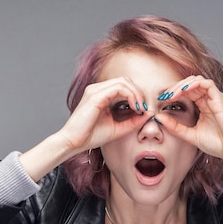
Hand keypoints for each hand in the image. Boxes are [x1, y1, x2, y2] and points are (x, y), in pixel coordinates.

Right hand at [20, 77, 146, 181]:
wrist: (73, 143)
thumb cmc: (90, 136)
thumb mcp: (118, 128)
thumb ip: (133, 121)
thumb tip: (149, 113)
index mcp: (101, 95)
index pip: (124, 86)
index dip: (137, 96)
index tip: (143, 111)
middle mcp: (97, 89)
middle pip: (125, 80)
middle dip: (138, 93)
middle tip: (144, 108)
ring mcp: (95, 90)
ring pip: (123, 82)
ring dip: (136, 94)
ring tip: (140, 108)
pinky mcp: (95, 96)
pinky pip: (119, 88)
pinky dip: (131, 96)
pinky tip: (135, 108)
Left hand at [156, 76, 222, 181]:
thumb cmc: (217, 144)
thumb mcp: (190, 135)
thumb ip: (175, 127)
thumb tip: (158, 117)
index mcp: (203, 105)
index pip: (186, 91)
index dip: (173, 93)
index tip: (161, 100)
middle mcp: (209, 99)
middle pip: (190, 83)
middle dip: (175, 88)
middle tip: (164, 97)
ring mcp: (215, 98)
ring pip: (197, 80)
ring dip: (182, 85)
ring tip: (172, 94)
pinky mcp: (221, 100)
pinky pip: (207, 84)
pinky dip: (194, 84)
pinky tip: (184, 90)